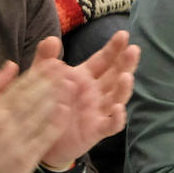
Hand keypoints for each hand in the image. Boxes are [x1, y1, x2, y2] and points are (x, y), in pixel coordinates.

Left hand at [32, 31, 140, 167]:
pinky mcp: (97, 130)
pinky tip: (119, 109)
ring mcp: (99, 111)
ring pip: (117, 97)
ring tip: (126, 76)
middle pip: (116, 75)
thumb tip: (51, 38)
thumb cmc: (44, 104)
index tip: (124, 35)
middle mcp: (96, 92)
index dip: (114, 48)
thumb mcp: (40, 79)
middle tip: (134, 50)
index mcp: (85, 77)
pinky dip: (117, 118)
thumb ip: (45, 59)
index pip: (104, 60)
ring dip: (123, 88)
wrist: (40, 138)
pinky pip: (111, 124)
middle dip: (125, 63)